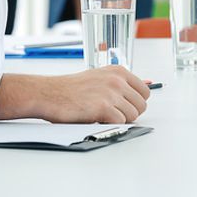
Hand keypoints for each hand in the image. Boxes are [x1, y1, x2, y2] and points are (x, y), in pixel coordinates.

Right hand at [0, 66, 150, 123]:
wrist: (49, 93)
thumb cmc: (71, 89)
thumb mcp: (99, 77)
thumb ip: (122, 83)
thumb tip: (147, 85)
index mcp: (118, 71)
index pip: (145, 92)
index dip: (135, 102)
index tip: (122, 105)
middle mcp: (116, 80)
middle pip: (141, 106)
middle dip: (129, 113)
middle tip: (110, 112)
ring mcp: (110, 93)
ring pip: (133, 116)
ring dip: (119, 120)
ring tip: (101, 114)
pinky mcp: (103, 107)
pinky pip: (121, 123)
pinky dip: (110, 124)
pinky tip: (96, 118)